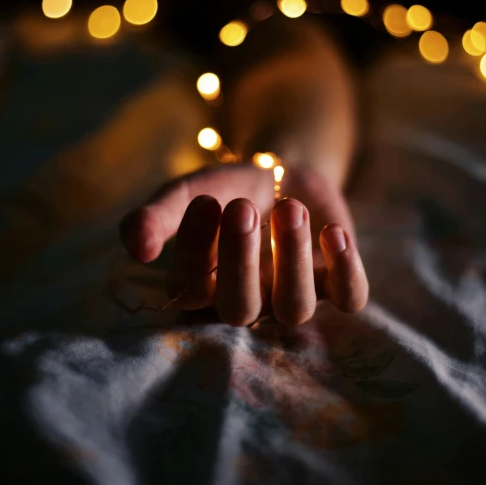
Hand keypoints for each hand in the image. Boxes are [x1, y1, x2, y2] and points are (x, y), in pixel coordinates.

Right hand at [121, 163, 367, 325]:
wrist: (281, 174)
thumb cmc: (227, 190)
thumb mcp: (188, 192)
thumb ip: (157, 215)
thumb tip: (136, 247)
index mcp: (202, 289)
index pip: (191, 290)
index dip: (196, 249)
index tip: (203, 201)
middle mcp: (246, 303)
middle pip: (240, 310)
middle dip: (240, 261)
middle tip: (241, 207)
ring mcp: (291, 298)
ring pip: (294, 307)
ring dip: (292, 258)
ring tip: (288, 207)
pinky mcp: (336, 286)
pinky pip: (349, 298)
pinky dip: (346, 271)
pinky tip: (333, 232)